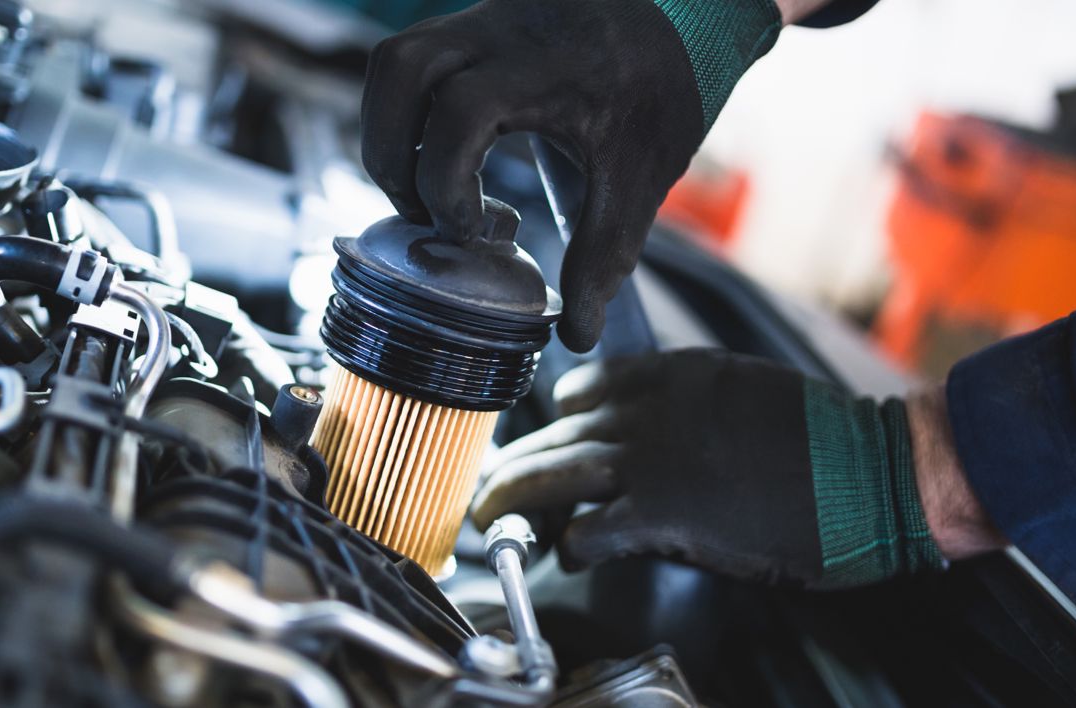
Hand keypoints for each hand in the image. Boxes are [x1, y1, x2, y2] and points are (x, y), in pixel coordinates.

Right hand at [360, 0, 782, 350]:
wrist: (687, 14)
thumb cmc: (664, 87)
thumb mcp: (641, 178)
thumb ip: (605, 256)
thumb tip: (575, 334)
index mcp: (543, 67)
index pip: (458, 113)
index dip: (446, 182)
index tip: (474, 231)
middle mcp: (500, 31)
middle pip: (400, 74)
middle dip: (393, 156)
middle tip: (426, 213)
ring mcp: (482, 19)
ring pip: (393, 61)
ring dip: (388, 130)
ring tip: (422, 186)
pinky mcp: (475, 24)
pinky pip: (411, 60)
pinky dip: (405, 111)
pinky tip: (440, 153)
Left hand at [471, 349, 997, 586]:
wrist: (874, 471)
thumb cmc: (825, 441)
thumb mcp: (745, 392)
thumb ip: (688, 406)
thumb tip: (650, 435)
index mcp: (670, 375)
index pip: (582, 390)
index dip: (556, 423)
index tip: (545, 442)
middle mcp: (648, 409)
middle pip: (555, 435)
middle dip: (516, 465)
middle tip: (491, 488)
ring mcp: (650, 459)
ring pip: (551, 474)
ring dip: (513, 498)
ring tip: (490, 519)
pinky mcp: (662, 513)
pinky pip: (588, 529)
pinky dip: (569, 543)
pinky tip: (566, 553)